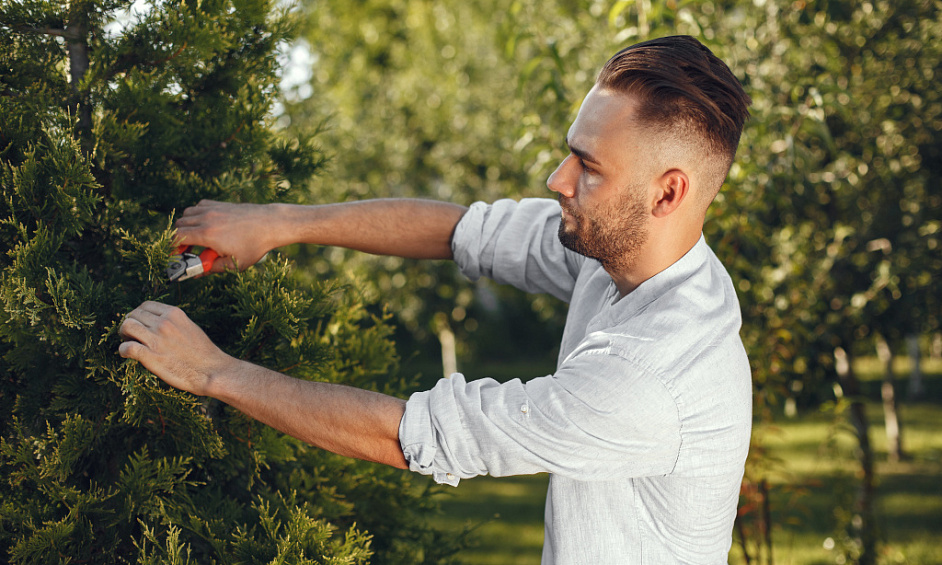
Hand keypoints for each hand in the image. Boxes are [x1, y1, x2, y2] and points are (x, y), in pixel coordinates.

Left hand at [118, 301, 236, 395]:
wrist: (211, 371)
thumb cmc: (203, 353)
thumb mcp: (190, 327)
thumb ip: (173, 322)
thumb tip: (156, 322)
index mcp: (174, 314)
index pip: (145, 305)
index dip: (138, 314)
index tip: (139, 324)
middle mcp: (164, 323)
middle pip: (133, 314)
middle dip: (130, 324)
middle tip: (131, 335)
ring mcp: (156, 339)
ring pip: (127, 326)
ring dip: (124, 334)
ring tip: (129, 342)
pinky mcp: (150, 357)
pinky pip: (126, 347)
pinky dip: (123, 350)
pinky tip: (127, 354)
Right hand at [174, 200, 277, 272]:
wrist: (270, 224)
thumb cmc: (254, 245)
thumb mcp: (235, 264)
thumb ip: (212, 268)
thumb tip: (197, 273)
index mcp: (208, 234)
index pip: (177, 237)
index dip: (172, 247)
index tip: (176, 254)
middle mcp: (206, 218)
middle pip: (179, 225)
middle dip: (179, 238)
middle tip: (187, 249)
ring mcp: (212, 209)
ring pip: (187, 214)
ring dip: (186, 226)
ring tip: (196, 237)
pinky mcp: (218, 204)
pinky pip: (198, 206)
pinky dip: (196, 214)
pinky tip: (206, 224)